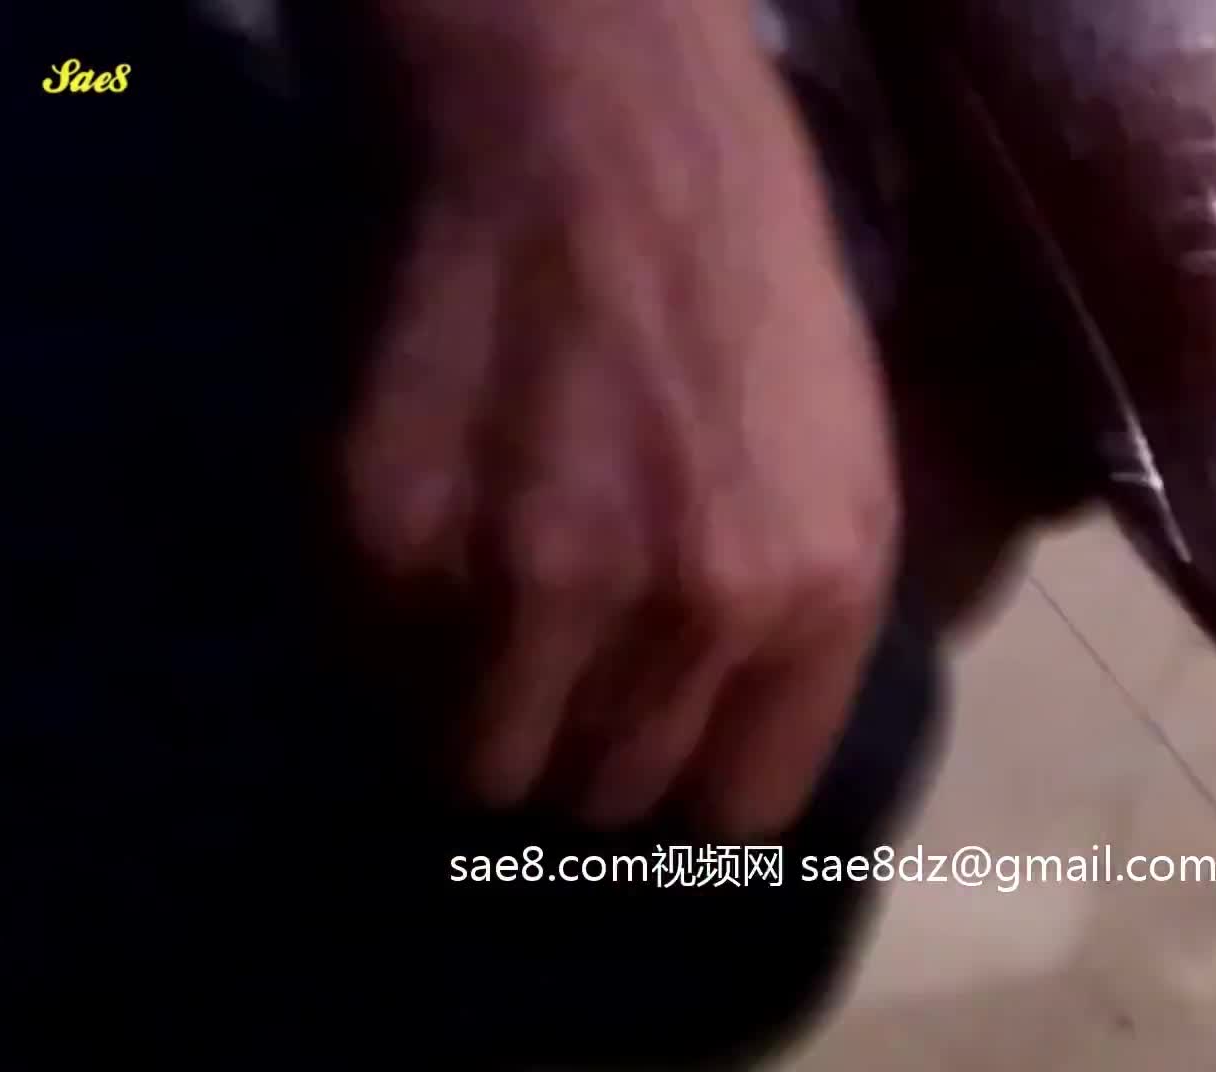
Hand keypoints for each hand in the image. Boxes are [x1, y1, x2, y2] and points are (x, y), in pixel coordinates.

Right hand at [345, 1, 898, 835]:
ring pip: (476, 767)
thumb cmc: (737, 273)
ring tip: (483, 609)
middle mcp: (677, 610)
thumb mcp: (845, 454)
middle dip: (582, 740)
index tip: (653, 742)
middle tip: (562, 655)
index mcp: (813, 587)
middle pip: (601, 796)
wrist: (584, 116)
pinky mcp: (382, 537)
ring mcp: (520, 582)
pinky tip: (429, 527)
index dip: (686, 781)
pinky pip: (371, 673)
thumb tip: (725, 755)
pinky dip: (388, 630)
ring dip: (475, 709)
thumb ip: (798, 624)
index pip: (733, 810)